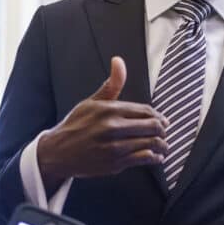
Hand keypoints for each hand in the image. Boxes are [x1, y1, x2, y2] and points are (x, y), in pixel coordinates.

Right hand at [37, 57, 168, 190]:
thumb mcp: (91, 102)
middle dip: (163, 130)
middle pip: (152, 127)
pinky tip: (156, 157)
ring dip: (162, 145)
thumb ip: (111, 85)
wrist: (58, 152)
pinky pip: (142, 159)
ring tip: (164, 146)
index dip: (159, 116)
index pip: (146, 111)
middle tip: (165, 132)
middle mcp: (113, 128)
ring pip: (150, 143)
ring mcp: (115, 147)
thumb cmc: (76, 125)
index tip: (163, 121)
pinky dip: (154, 158)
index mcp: (109, 110)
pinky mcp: (115, 163)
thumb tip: (118, 61)